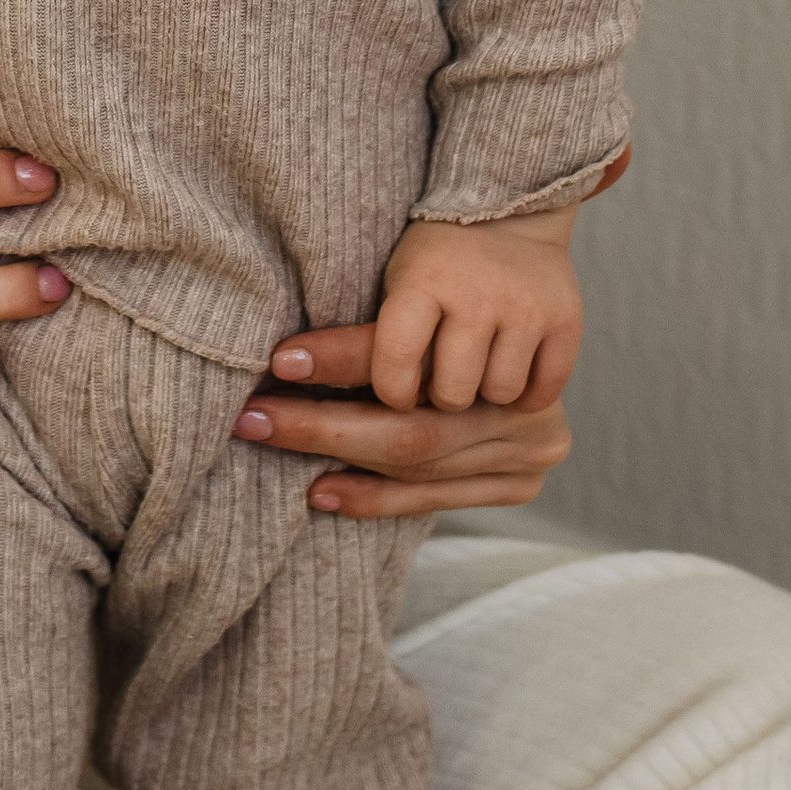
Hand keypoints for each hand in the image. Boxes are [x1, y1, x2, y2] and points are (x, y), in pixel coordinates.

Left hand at [233, 317, 573, 521]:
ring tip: (283, 457)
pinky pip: (441, 498)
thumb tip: (286, 356)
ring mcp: (532, 441)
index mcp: (508, 344)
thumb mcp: (419, 295)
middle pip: (410, 427)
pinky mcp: (531, 474)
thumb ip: (377, 334)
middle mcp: (519, 393)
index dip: (340, 359)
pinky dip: (378, 498)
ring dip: (345, 466)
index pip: (407, 353)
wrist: (535, 298)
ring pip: (420, 466)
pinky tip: (325, 492)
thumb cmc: (456, 290)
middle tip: (255, 420)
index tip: (279, 361)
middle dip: (323, 428)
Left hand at [372, 207, 582, 415]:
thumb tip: (291, 368)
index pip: (395, 363)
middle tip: (445, 375)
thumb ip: (359, 339)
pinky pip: (543, 393)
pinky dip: (527, 394)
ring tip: (480, 364)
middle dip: (444, 395)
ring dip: (487, 392)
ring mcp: (527, 307)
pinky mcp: (566, 320)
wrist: (507, 213)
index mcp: (423, 280)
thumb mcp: (392, 287)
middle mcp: (478, 292)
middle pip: (453, 394)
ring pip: (500, 395)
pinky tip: (513, 367)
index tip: (398, 388)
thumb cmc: (434, 265)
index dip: (393, 390)